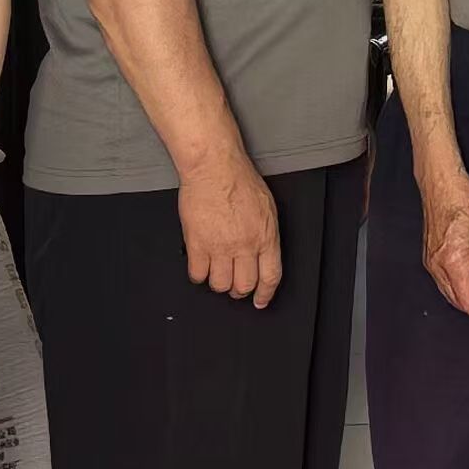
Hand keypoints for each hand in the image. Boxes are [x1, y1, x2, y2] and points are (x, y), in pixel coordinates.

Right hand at [173, 134, 283, 307]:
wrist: (214, 167)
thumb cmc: (239, 180)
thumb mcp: (266, 207)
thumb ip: (266, 233)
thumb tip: (264, 253)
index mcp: (266, 236)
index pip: (270, 276)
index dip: (265, 293)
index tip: (260, 300)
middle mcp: (245, 245)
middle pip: (244, 285)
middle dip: (240, 290)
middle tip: (235, 285)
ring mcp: (221, 247)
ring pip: (220, 285)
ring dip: (219, 282)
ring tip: (217, 272)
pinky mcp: (198, 244)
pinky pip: (197, 274)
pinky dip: (199, 274)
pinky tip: (201, 264)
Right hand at [420, 156, 468, 326]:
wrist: (442, 185)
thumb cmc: (463, 202)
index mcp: (454, 261)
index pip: (468, 300)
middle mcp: (438, 265)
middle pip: (459, 300)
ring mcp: (431, 262)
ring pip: (452, 292)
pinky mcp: (430, 257)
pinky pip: (446, 281)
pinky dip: (462, 286)